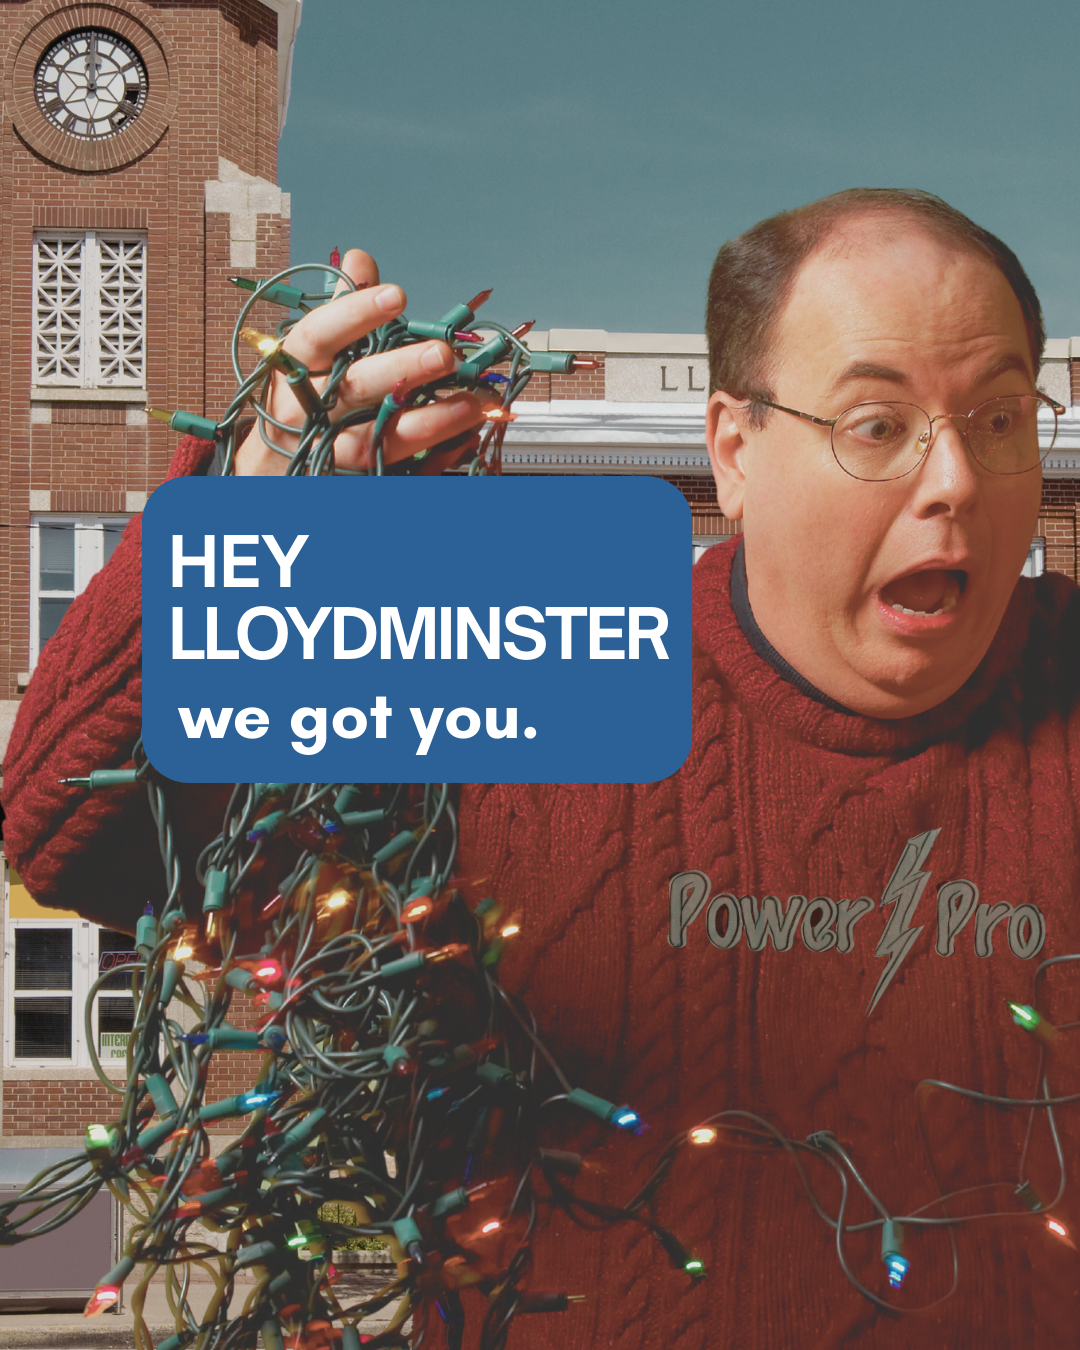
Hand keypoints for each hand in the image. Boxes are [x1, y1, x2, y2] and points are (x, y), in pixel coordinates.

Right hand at [234, 249, 485, 475]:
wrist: (274, 468)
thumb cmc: (302, 397)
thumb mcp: (312, 350)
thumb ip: (341, 307)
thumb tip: (360, 260)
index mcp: (293, 366)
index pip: (319, 334)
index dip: (355, 313)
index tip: (396, 295)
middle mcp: (303, 409)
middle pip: (353, 389)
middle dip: (401, 370)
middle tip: (443, 354)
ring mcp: (325, 452)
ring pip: (376, 440)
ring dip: (428, 422)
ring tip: (471, 404)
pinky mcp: (349, 481)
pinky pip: (395, 472)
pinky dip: (432, 457)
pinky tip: (464, 438)